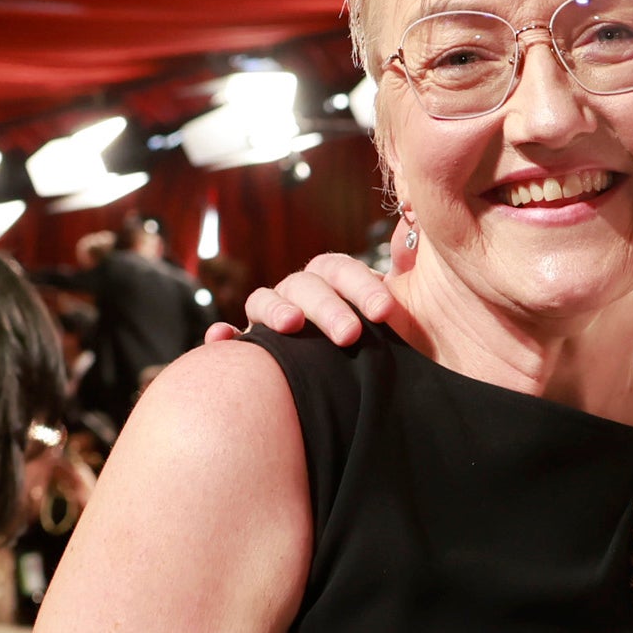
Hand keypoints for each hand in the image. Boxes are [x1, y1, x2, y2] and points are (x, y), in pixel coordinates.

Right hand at [203, 251, 402, 352]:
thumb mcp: (411, 313)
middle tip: (350, 335)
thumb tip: (411, 236)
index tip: (385, 312)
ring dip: (275, 311)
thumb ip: (408, 272)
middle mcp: (302, 297)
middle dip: (326, 308)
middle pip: (304, 286)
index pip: (339, 269)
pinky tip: (222, 340)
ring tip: (291, 327)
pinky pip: (234, 340)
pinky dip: (224, 337)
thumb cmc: (396, 349)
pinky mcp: (258, 353)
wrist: (383, 396)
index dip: (360, 286)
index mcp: (336, 283)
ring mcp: (275, 322)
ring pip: (264, 302)